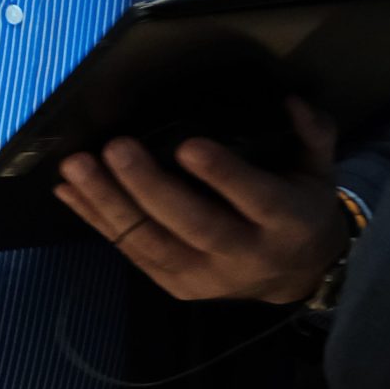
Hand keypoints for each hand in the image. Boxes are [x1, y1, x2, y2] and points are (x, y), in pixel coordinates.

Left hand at [54, 98, 349, 303]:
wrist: (300, 276)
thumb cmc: (301, 209)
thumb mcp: (319, 171)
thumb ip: (312, 134)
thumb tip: (293, 101)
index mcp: (287, 222)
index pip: (256, 199)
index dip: (222, 176)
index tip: (187, 146)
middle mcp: (246, 254)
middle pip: (194, 224)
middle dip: (149, 187)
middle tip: (115, 148)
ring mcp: (207, 277)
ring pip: (153, 243)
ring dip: (108, 205)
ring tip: (76, 168)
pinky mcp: (178, 286)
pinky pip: (133, 253)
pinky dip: (98, 222)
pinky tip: (69, 193)